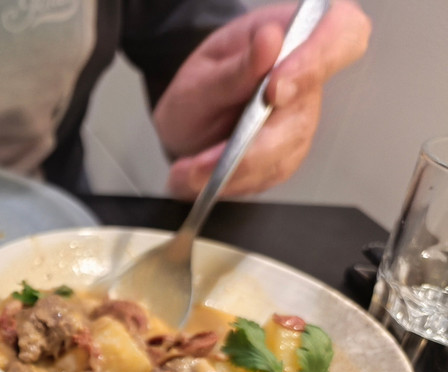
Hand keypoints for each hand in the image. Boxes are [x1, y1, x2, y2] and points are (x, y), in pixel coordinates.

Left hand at [152, 0, 370, 198]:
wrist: (186, 123)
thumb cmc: (199, 88)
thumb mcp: (203, 74)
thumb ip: (236, 66)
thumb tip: (269, 40)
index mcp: (293, 35)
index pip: (341, 33)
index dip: (318, 60)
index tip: (275, 89)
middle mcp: (306, 79)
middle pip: (302, 113)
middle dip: (252, 145)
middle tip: (203, 161)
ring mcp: (299, 119)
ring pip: (282, 153)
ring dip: (232, 170)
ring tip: (188, 173)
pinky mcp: (287, 154)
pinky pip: (266, 175)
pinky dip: (229, 181)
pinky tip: (200, 178)